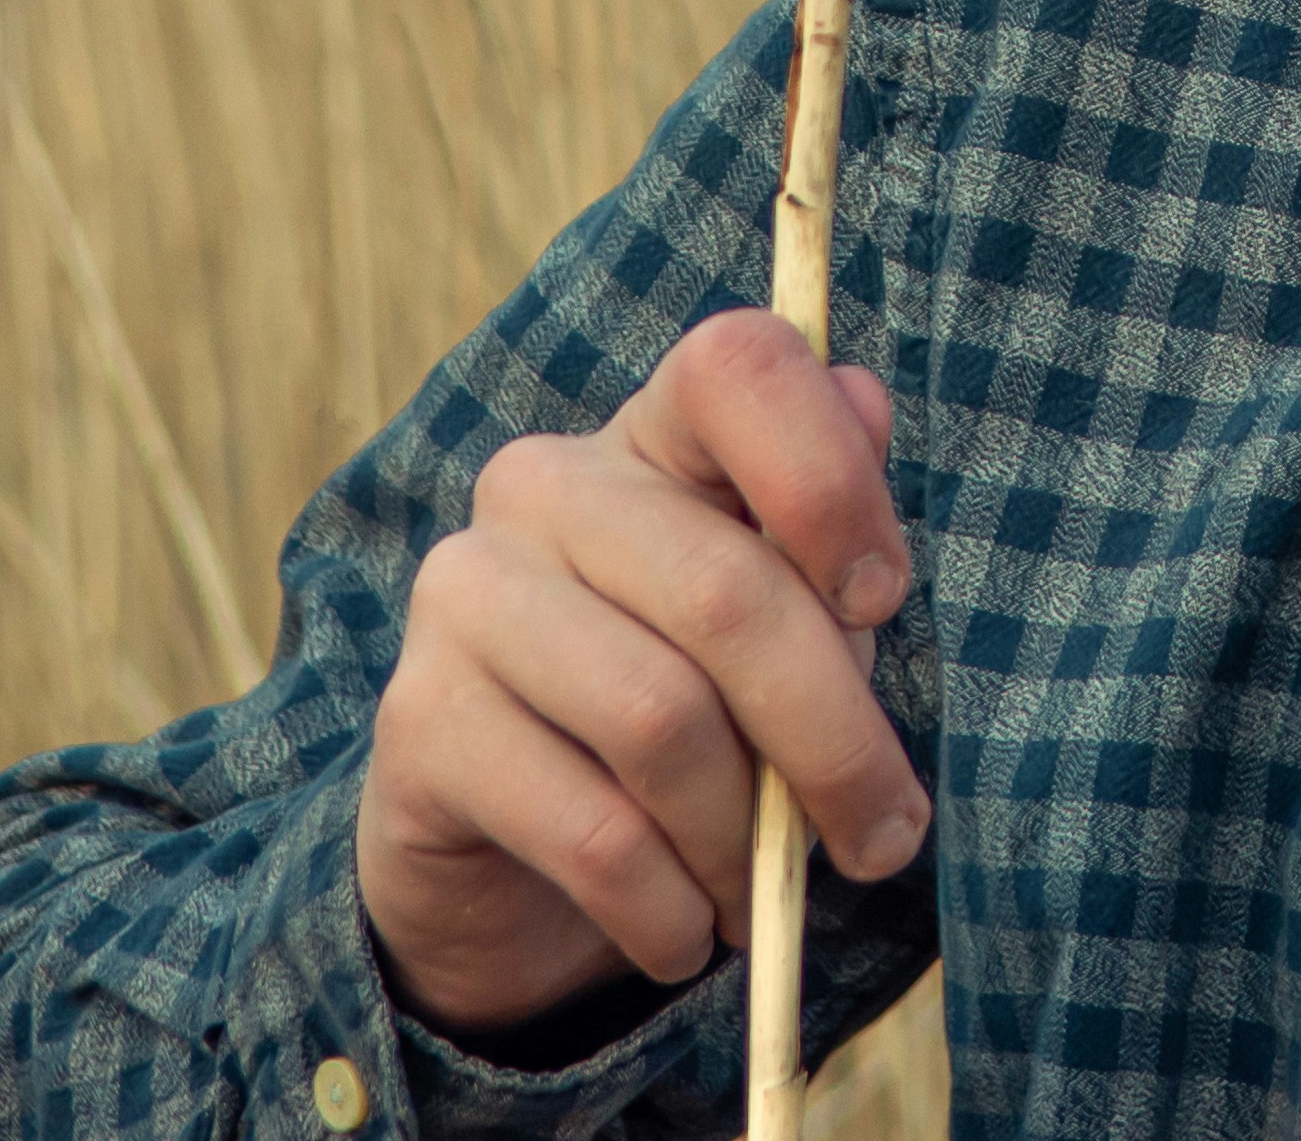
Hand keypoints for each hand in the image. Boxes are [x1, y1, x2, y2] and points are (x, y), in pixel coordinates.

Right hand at [357, 310, 922, 1037]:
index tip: (884, 597)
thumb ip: (824, 540)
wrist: (506, 860)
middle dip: (833, 740)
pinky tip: (684, 934)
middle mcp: (544, 486)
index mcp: (653, 435)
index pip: (737, 366)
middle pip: (727, 592)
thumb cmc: (686, 711)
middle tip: (883, 838)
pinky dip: (664, 904)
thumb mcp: (779, 631)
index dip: (829, 474)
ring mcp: (466, 594)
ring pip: (661, 719)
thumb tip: (870, 403)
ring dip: (742, 841)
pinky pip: (588, 827)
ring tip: (760, 897)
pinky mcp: (417, 720)